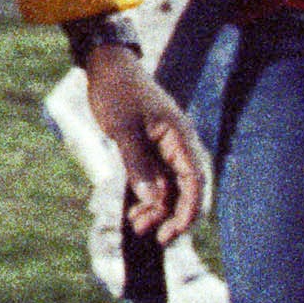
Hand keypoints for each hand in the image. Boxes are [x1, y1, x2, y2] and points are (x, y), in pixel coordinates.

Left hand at [80, 45, 206, 240]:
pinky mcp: (153, 149)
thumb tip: (152, 199)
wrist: (108, 65)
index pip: (195, 181)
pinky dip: (148, 195)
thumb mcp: (123, 129)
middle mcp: (178, 145)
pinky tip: (135, 210)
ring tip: (135, 225)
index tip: (174, 231)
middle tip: (153, 237)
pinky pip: (157, 178)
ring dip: (157, 208)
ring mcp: (166, 147)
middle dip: (172, 216)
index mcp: (179, 138)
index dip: (189, 210)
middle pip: (185, 189)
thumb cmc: (117, 91)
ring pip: (170, 187)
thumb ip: (137, 163)